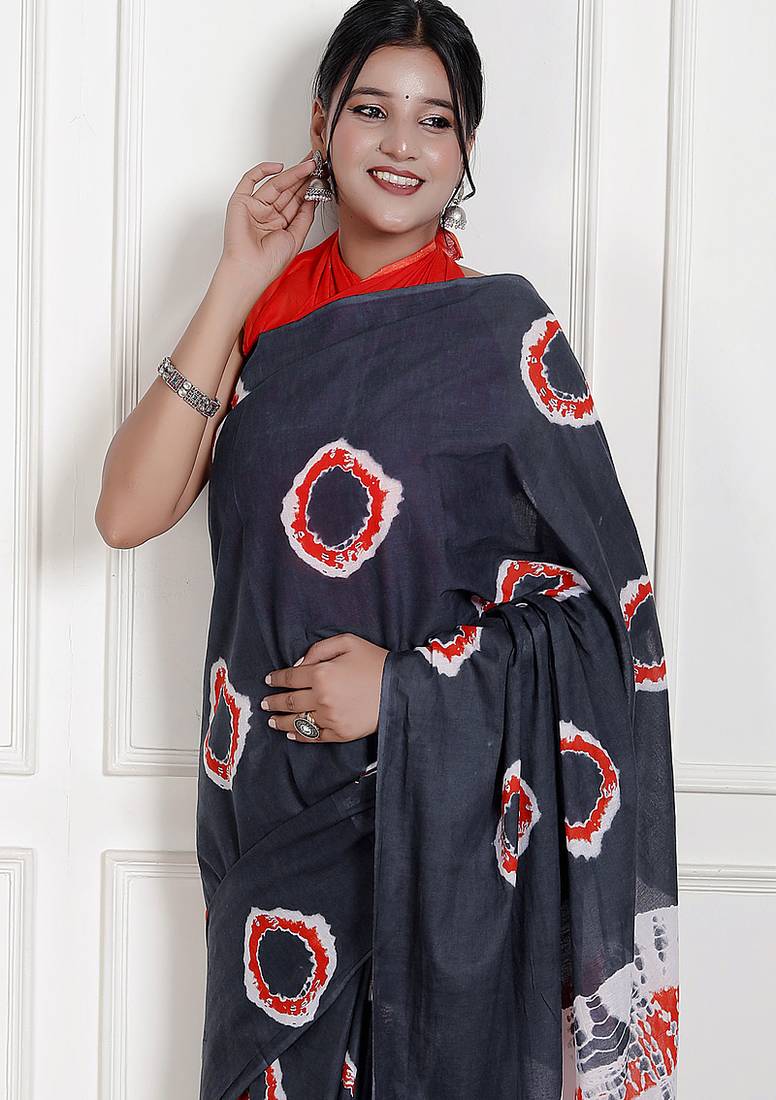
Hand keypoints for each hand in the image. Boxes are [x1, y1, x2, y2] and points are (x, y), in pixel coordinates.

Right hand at [221, 149, 317, 285]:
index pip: (297, 201)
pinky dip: (263, 170)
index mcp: (280, 223)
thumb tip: (314, 196)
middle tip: (317, 162)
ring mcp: (255, 206)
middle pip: (288, 189)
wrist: (251, 270)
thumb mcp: (296, 237)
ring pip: (275, 184)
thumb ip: (305, 216)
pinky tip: (280, 167)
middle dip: (303, 176)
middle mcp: (268, 213)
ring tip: (309, 164)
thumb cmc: (270, 262)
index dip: (309, 188)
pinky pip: (250, 180)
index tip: (322, 176)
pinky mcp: (241, 201)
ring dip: (292, 173)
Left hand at [260, 633, 389, 742]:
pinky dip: (300, 735)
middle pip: (288, 701)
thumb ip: (319, 649)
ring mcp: (330, 718)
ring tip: (271, 721)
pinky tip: (292, 733)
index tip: (269, 680)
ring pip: (297, 721)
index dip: (276, 679)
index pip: (289, 677)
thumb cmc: (375, 661)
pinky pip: (314, 736)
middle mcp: (322, 697)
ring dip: (280, 721)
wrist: (401, 688)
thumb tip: (299, 664)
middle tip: (264, 703)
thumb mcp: (347, 642)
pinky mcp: (340, 733)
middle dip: (273, 701)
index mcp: (321, 673)